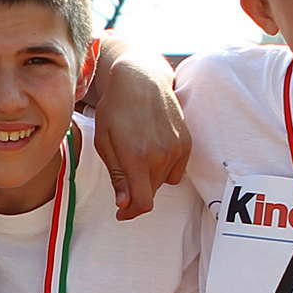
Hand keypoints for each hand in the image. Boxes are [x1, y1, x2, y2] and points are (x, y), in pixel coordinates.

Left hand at [89, 54, 190, 219]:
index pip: (143, 202)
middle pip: (151, 193)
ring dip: (150, 178)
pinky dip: (165, 167)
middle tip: (123, 177)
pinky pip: (176, 170)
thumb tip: (125, 203)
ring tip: (137, 153)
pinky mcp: (186, 143)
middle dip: (136, 192)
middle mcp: (160, 156)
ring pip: (163, 182)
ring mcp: (177, 149)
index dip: (131, 213)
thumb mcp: (105, 142)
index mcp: (136, 157)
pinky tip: (153, 149)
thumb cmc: (116, 108)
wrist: (141, 79)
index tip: (121, 213)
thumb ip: (117, 175)